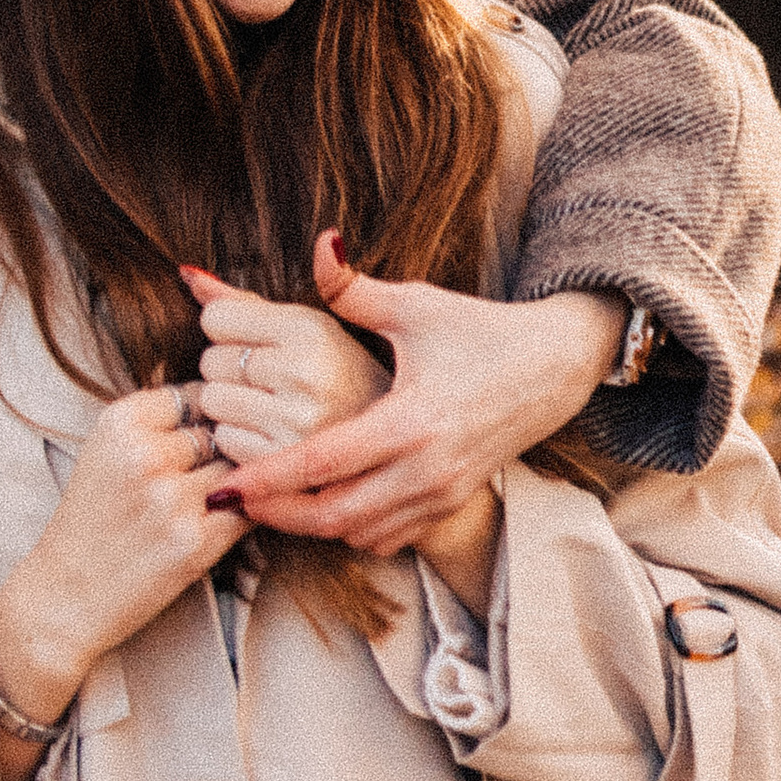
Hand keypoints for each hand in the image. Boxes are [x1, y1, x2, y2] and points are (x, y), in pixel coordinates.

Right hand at [0, 386, 243, 753]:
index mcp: (120, 423)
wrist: (65, 595)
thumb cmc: (89, 522)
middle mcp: (145, 454)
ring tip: (225, 495)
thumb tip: (216, 394)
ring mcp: (172, 500)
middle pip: (220, 432)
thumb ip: (153, 420)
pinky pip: (247, 511)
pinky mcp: (194, 543)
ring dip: (239, 482)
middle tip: (216, 471)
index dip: (208, 416)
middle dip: (223, 452)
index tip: (207, 434)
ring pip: (239, 469)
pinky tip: (234, 517)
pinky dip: (247, 512)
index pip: (196, 394)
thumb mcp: (105, 451)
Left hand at [181, 265, 388, 466]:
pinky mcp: (301, 480)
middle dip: (236, 374)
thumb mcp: (338, 321)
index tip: (268, 342)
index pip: (217, 319)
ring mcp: (305, 435)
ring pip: (217, 417)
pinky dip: (252, 460)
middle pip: (211, 367)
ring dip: (239, 418)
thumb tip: (189, 276)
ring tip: (285, 415)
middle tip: (283, 383)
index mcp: (316, 333)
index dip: (234, 327)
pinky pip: (236, 460)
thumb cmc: (398, 368)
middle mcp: (309, 381)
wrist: (462, 431)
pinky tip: (289, 448)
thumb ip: (255, 298)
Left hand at [218, 240, 622, 557]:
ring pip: (358, 533)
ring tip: (268, 498)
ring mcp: (441, 494)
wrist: (553, 367)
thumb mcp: (416, 305)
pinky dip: (350, 529)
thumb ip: (355, 288)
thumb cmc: (478, 331)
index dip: (269, 478)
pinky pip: (388, 536)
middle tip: (231, 498)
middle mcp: (426, 470)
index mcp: (410, 421)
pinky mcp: (451, 504)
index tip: (226, 483)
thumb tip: (320, 244)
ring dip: (311, 522)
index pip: (322, 463)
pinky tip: (324, 502)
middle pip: (333, 515)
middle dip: (277, 513)